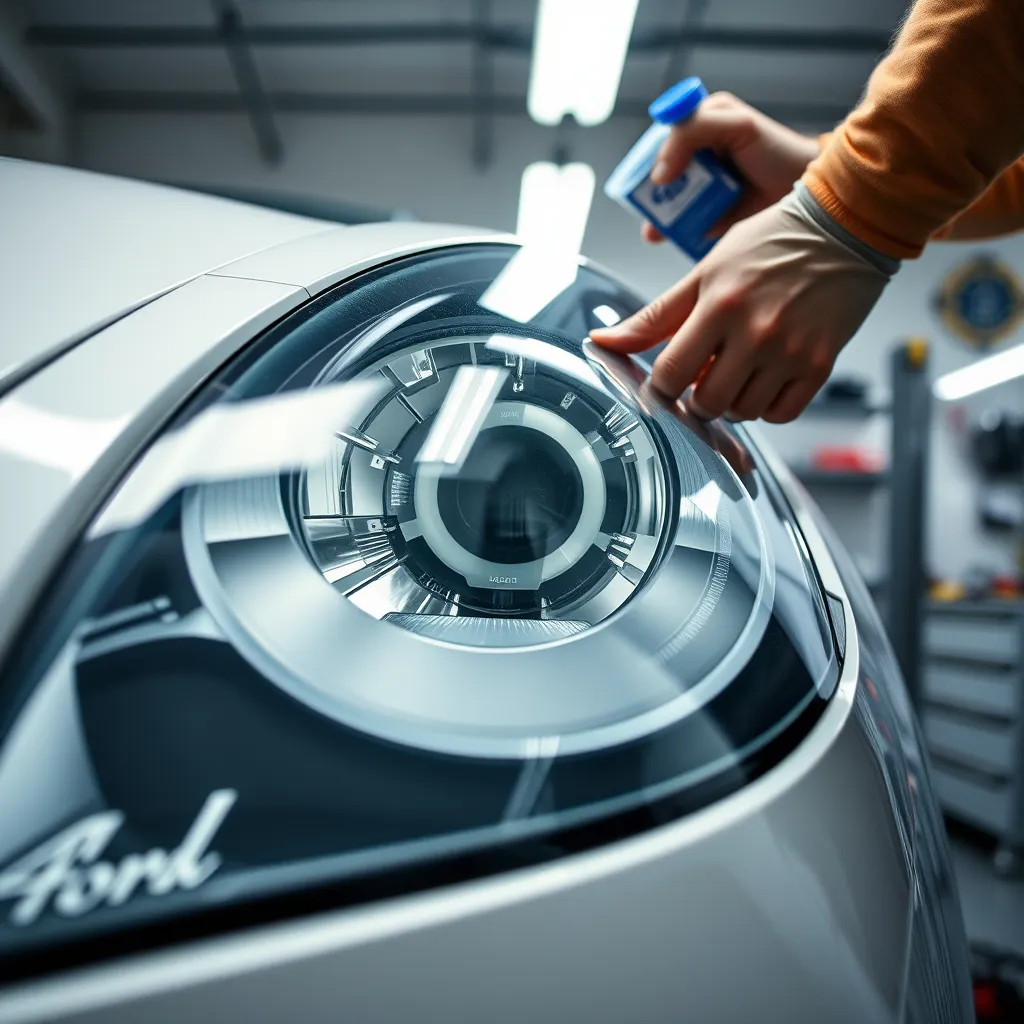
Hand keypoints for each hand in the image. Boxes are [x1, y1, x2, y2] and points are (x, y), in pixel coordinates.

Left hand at [590, 193, 888, 422]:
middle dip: (698, 396)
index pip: (671, 374)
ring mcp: (791, 352)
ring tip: (738, 371)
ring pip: (744, 412)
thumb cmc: (770, 244)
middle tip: (705, 375)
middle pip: (707, 402)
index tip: (668, 379)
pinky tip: (765, 379)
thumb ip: (654, 315)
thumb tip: (603, 341)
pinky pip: (782, 414)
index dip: (663, 384)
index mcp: (719, 306)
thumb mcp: (704, 272)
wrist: (845, 226)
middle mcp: (756, 332)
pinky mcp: (820, 365)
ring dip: (733, 401)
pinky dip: (768, 406)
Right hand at [642, 92, 820, 243]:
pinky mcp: (709, 214)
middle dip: (651, 194)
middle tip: (650, 208)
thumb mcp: (735, 125)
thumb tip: (659, 173)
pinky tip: (672, 236)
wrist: (808, 191)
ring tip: (657, 231)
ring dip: (659, 217)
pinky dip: (675, 231)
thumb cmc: (778, 152)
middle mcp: (698, 156)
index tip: (658, 178)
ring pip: (667, 202)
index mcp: (702, 125)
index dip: (653, 158)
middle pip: (659, 175)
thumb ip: (692, 130)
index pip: (662, 139)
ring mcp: (702, 187)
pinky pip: (682, 223)